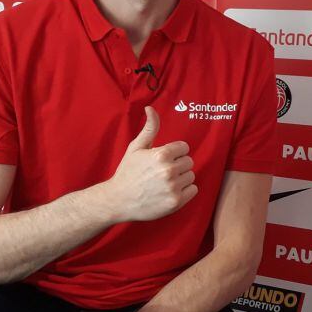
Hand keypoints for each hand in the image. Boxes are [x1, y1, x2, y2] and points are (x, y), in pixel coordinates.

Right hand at [107, 106, 197, 221]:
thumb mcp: (136, 147)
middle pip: (189, 162)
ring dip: (181, 178)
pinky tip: (170, 191)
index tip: (163, 160)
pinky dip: (185, 191)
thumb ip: (150, 128)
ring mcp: (173, 187)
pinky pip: (193, 190)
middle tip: (162, 172)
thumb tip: (150, 108)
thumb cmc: (127, 172)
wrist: (118, 200)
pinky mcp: (176, 202)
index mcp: (161, 154)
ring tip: (164, 182)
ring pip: (191, 176)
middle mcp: (169, 170)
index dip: (174, 153)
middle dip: (178, 165)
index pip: (184, 148)